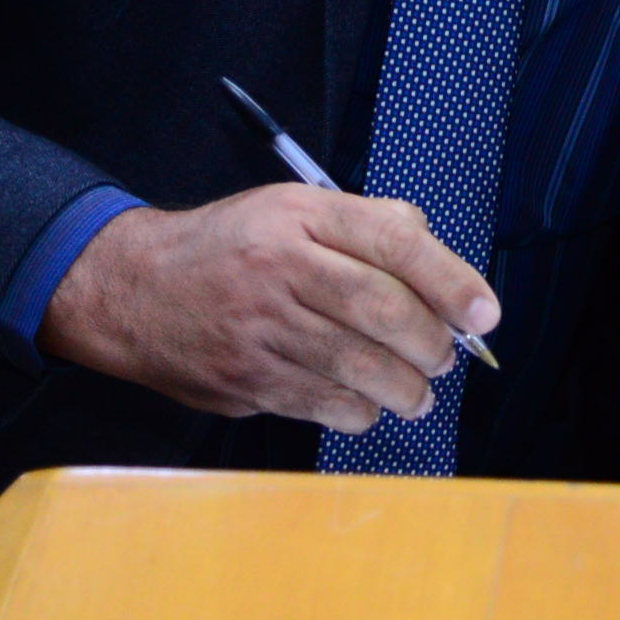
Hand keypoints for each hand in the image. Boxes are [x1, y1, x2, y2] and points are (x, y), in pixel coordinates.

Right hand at [38, 185, 498, 434]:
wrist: (134, 290)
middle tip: (447, 356)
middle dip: (431, 341)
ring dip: (405, 387)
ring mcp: (260, 328)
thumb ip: (364, 224)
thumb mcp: (292, 208)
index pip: (392, 242)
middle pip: (380, 308)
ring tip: (420, 391)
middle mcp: (280, 268)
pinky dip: (360, 411)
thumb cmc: (232, 247)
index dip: (449, 279)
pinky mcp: (246, 379)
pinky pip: (322, 404)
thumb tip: (434, 252)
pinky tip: (369, 406)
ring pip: (356, 365)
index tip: (485, 313)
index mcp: (300, 217)